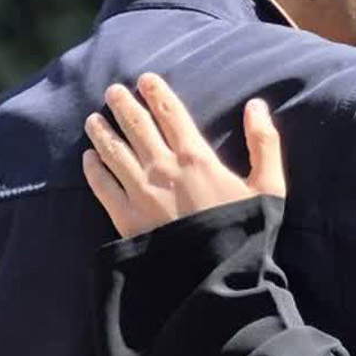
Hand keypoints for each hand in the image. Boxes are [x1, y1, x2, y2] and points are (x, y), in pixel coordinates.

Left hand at [82, 73, 285, 238]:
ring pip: (114, 152)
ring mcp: (140, 193)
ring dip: (102, 132)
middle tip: (112, 91)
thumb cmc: (246, 232)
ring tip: (93, 118)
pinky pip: (102, 186)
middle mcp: (163, 169)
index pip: (171, 115)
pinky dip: (93, 169)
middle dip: (123, 106)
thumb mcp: (268, 187)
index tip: (145, 79)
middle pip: (137, 127)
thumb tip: (257, 105)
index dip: (157, 94)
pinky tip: (88, 158)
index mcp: (196, 158)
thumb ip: (263, 143)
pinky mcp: (125, 219)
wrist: (216, 276)